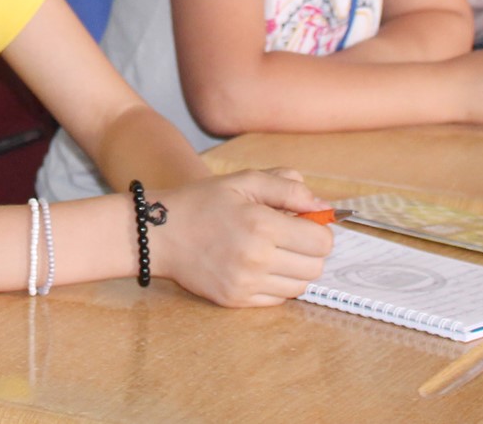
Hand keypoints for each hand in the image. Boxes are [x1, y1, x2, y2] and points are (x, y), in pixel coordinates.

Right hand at [151, 168, 331, 307]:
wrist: (159, 233)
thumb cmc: (203, 202)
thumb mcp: (244, 181)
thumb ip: (288, 188)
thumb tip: (323, 206)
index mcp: (262, 225)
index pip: (321, 242)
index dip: (319, 230)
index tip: (303, 223)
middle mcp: (257, 259)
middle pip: (315, 268)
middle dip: (309, 251)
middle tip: (288, 237)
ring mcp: (246, 284)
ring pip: (299, 287)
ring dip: (294, 269)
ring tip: (272, 252)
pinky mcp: (235, 301)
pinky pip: (277, 300)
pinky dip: (275, 284)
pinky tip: (257, 266)